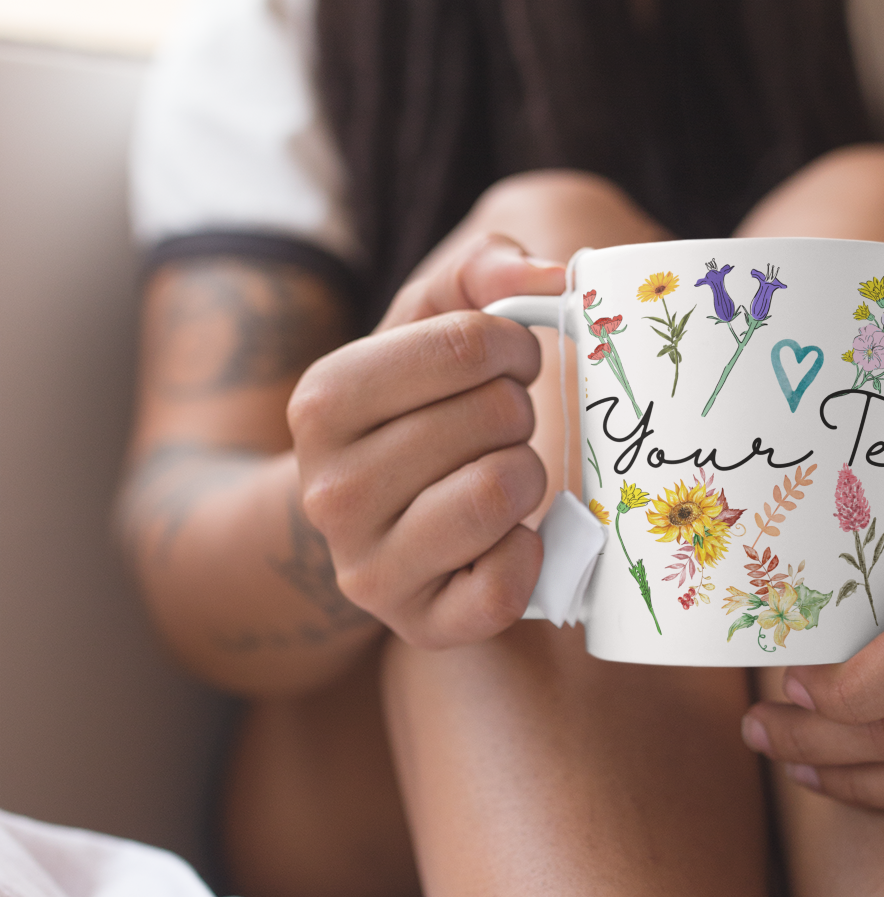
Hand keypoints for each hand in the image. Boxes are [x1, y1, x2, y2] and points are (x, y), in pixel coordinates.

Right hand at [288, 234, 565, 646]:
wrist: (364, 523)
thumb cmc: (411, 410)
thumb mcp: (425, 325)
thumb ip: (481, 271)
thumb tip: (548, 276)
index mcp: (322, 402)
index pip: (467, 343)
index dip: (513, 347)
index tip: (505, 362)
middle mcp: (330, 491)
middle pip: (494, 417)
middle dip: (516, 412)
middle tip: (496, 427)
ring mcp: (368, 569)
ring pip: (503, 491)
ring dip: (526, 474)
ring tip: (498, 475)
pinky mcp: (418, 626)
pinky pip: (506, 585)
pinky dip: (528, 555)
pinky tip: (505, 539)